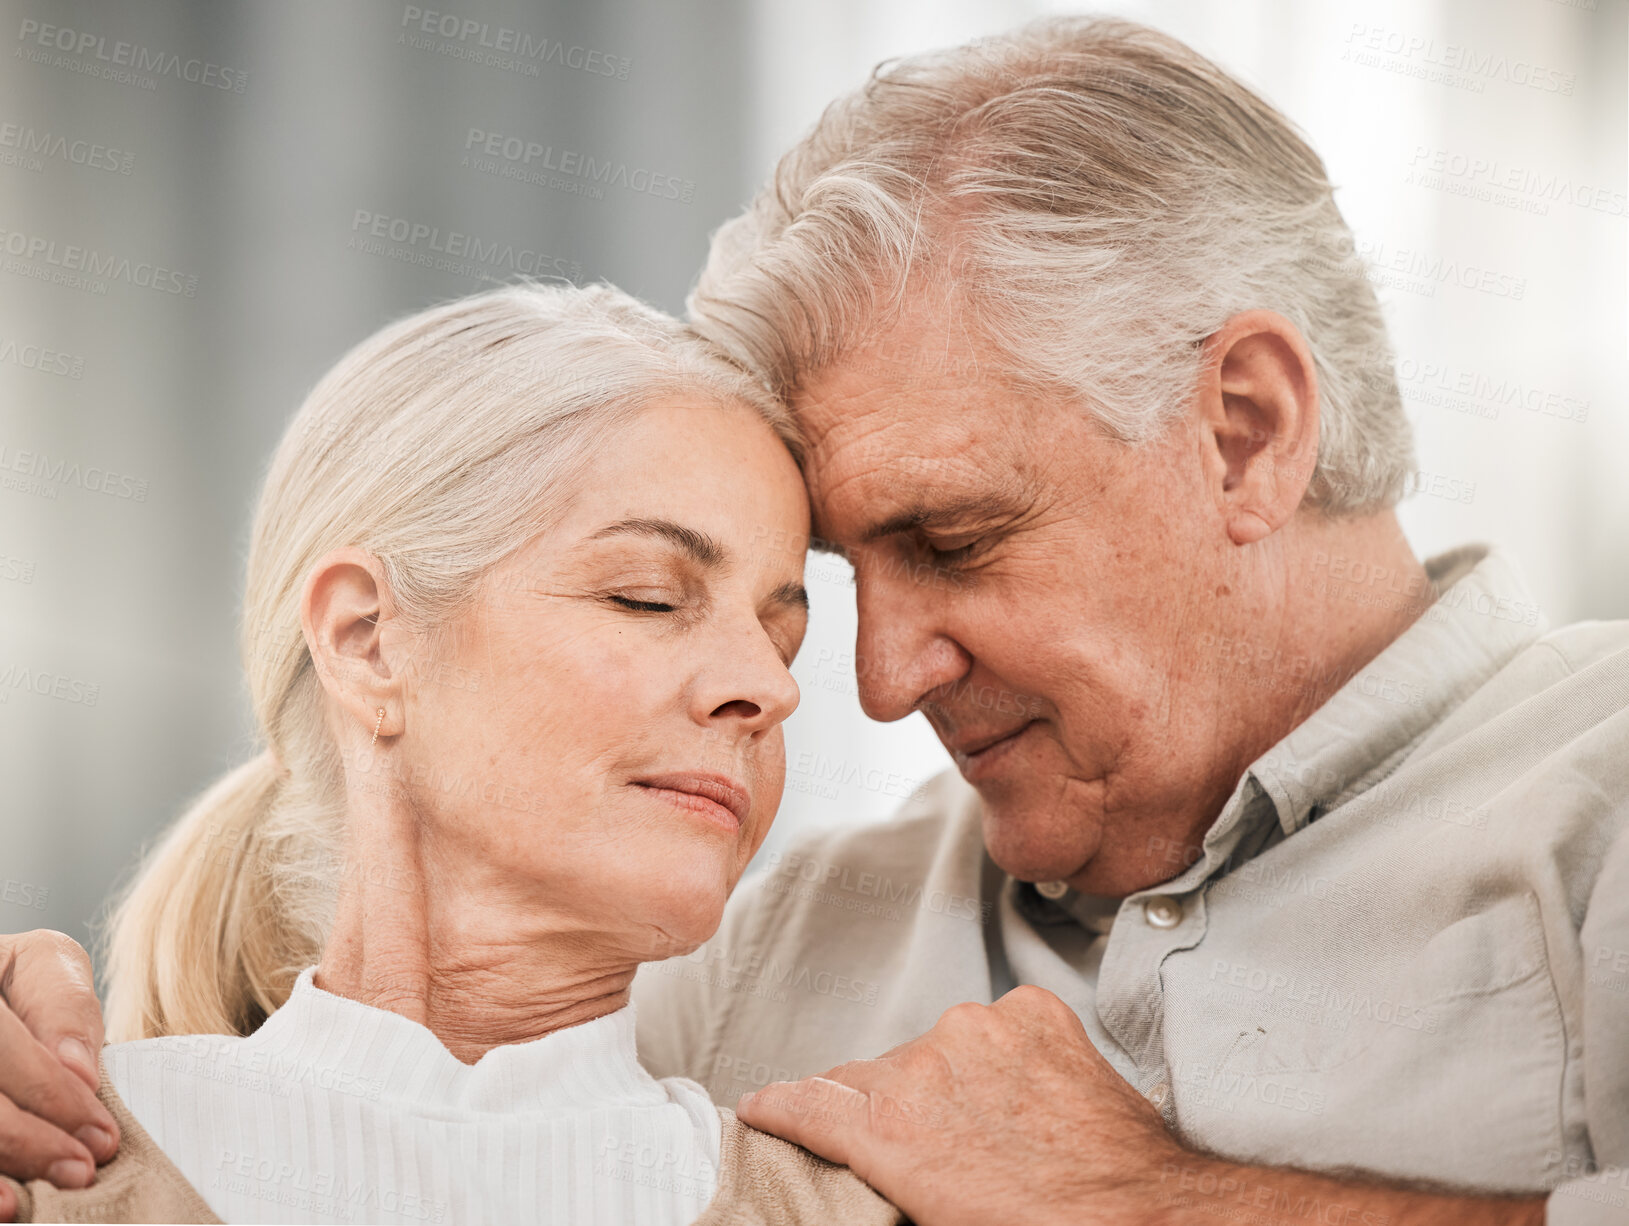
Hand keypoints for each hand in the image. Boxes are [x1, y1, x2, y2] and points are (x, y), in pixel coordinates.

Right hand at [0, 931, 119, 1222]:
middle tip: (85, 1165)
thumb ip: (64, 1006)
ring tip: (53, 1187)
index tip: (98, 1117)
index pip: (1, 1039)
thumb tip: (79, 1073)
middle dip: (29, 1135)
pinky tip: (6, 1204)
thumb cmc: (15, 980)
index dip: (45, 1085)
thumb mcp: (44, 966)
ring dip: (6, 1162)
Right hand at [735, 984, 1181, 1225]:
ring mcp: (980, 1029)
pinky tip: (1024, 1095)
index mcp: (889, 1128)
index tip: (763, 1108)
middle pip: (870, 1076)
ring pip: (932, 1046)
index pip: (804, 1102)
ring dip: (944, 1078)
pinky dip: (999, 1054)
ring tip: (987, 1126)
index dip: (779, 1108)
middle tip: (920, 1145)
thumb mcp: (932, 1222)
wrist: (1149, 1215)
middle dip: (881, 1107)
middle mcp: (923, 1064)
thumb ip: (878, 1174)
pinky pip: (994, 1025)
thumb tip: (859, 1170)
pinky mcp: (1032, 1011)